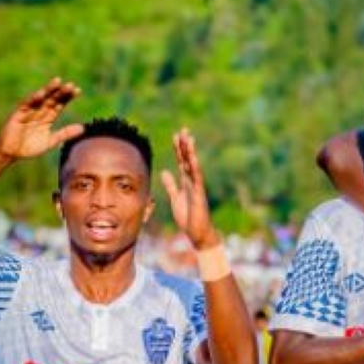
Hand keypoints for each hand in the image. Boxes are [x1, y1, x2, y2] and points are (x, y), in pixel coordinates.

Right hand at [0, 77, 82, 160]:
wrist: (10, 153)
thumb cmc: (29, 147)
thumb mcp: (50, 141)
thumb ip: (65, 134)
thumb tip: (83, 128)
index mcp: (47, 118)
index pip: (59, 105)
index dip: (67, 98)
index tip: (77, 90)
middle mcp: (39, 112)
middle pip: (51, 100)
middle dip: (60, 92)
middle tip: (70, 84)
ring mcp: (28, 112)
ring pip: (40, 99)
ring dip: (48, 90)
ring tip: (57, 82)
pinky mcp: (17, 115)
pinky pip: (26, 105)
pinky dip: (32, 99)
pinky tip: (40, 93)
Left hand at [161, 128, 218, 249]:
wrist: (198, 233)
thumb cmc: (188, 218)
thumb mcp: (175, 198)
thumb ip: (171, 185)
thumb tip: (164, 171)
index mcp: (186, 182)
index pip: (181, 162)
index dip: (178, 149)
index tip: (176, 135)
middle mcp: (192, 182)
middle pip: (188, 160)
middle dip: (185, 145)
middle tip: (183, 130)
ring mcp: (196, 187)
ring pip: (193, 166)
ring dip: (190, 152)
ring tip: (188, 138)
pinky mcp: (199, 195)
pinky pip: (197, 179)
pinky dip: (195, 168)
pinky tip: (193, 158)